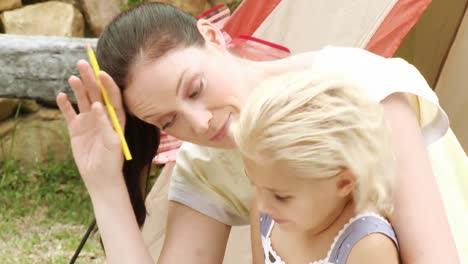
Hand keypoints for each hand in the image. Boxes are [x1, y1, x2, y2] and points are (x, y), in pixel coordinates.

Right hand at [57, 60, 125, 191]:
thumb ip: (106, 124)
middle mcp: (102, 115)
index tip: (101, 73)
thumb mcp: (113, 142)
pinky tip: (61, 95)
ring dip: (78, 88)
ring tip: (73, 78)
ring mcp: (88, 120)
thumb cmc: (112, 160)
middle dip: (90, 78)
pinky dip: (65, 104)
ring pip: (82, 99)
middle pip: (96, 93)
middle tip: (83, 64)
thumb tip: (97, 105)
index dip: (107, 84)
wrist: (99, 176)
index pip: (112, 96)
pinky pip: (69, 113)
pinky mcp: (76, 128)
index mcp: (116, 117)